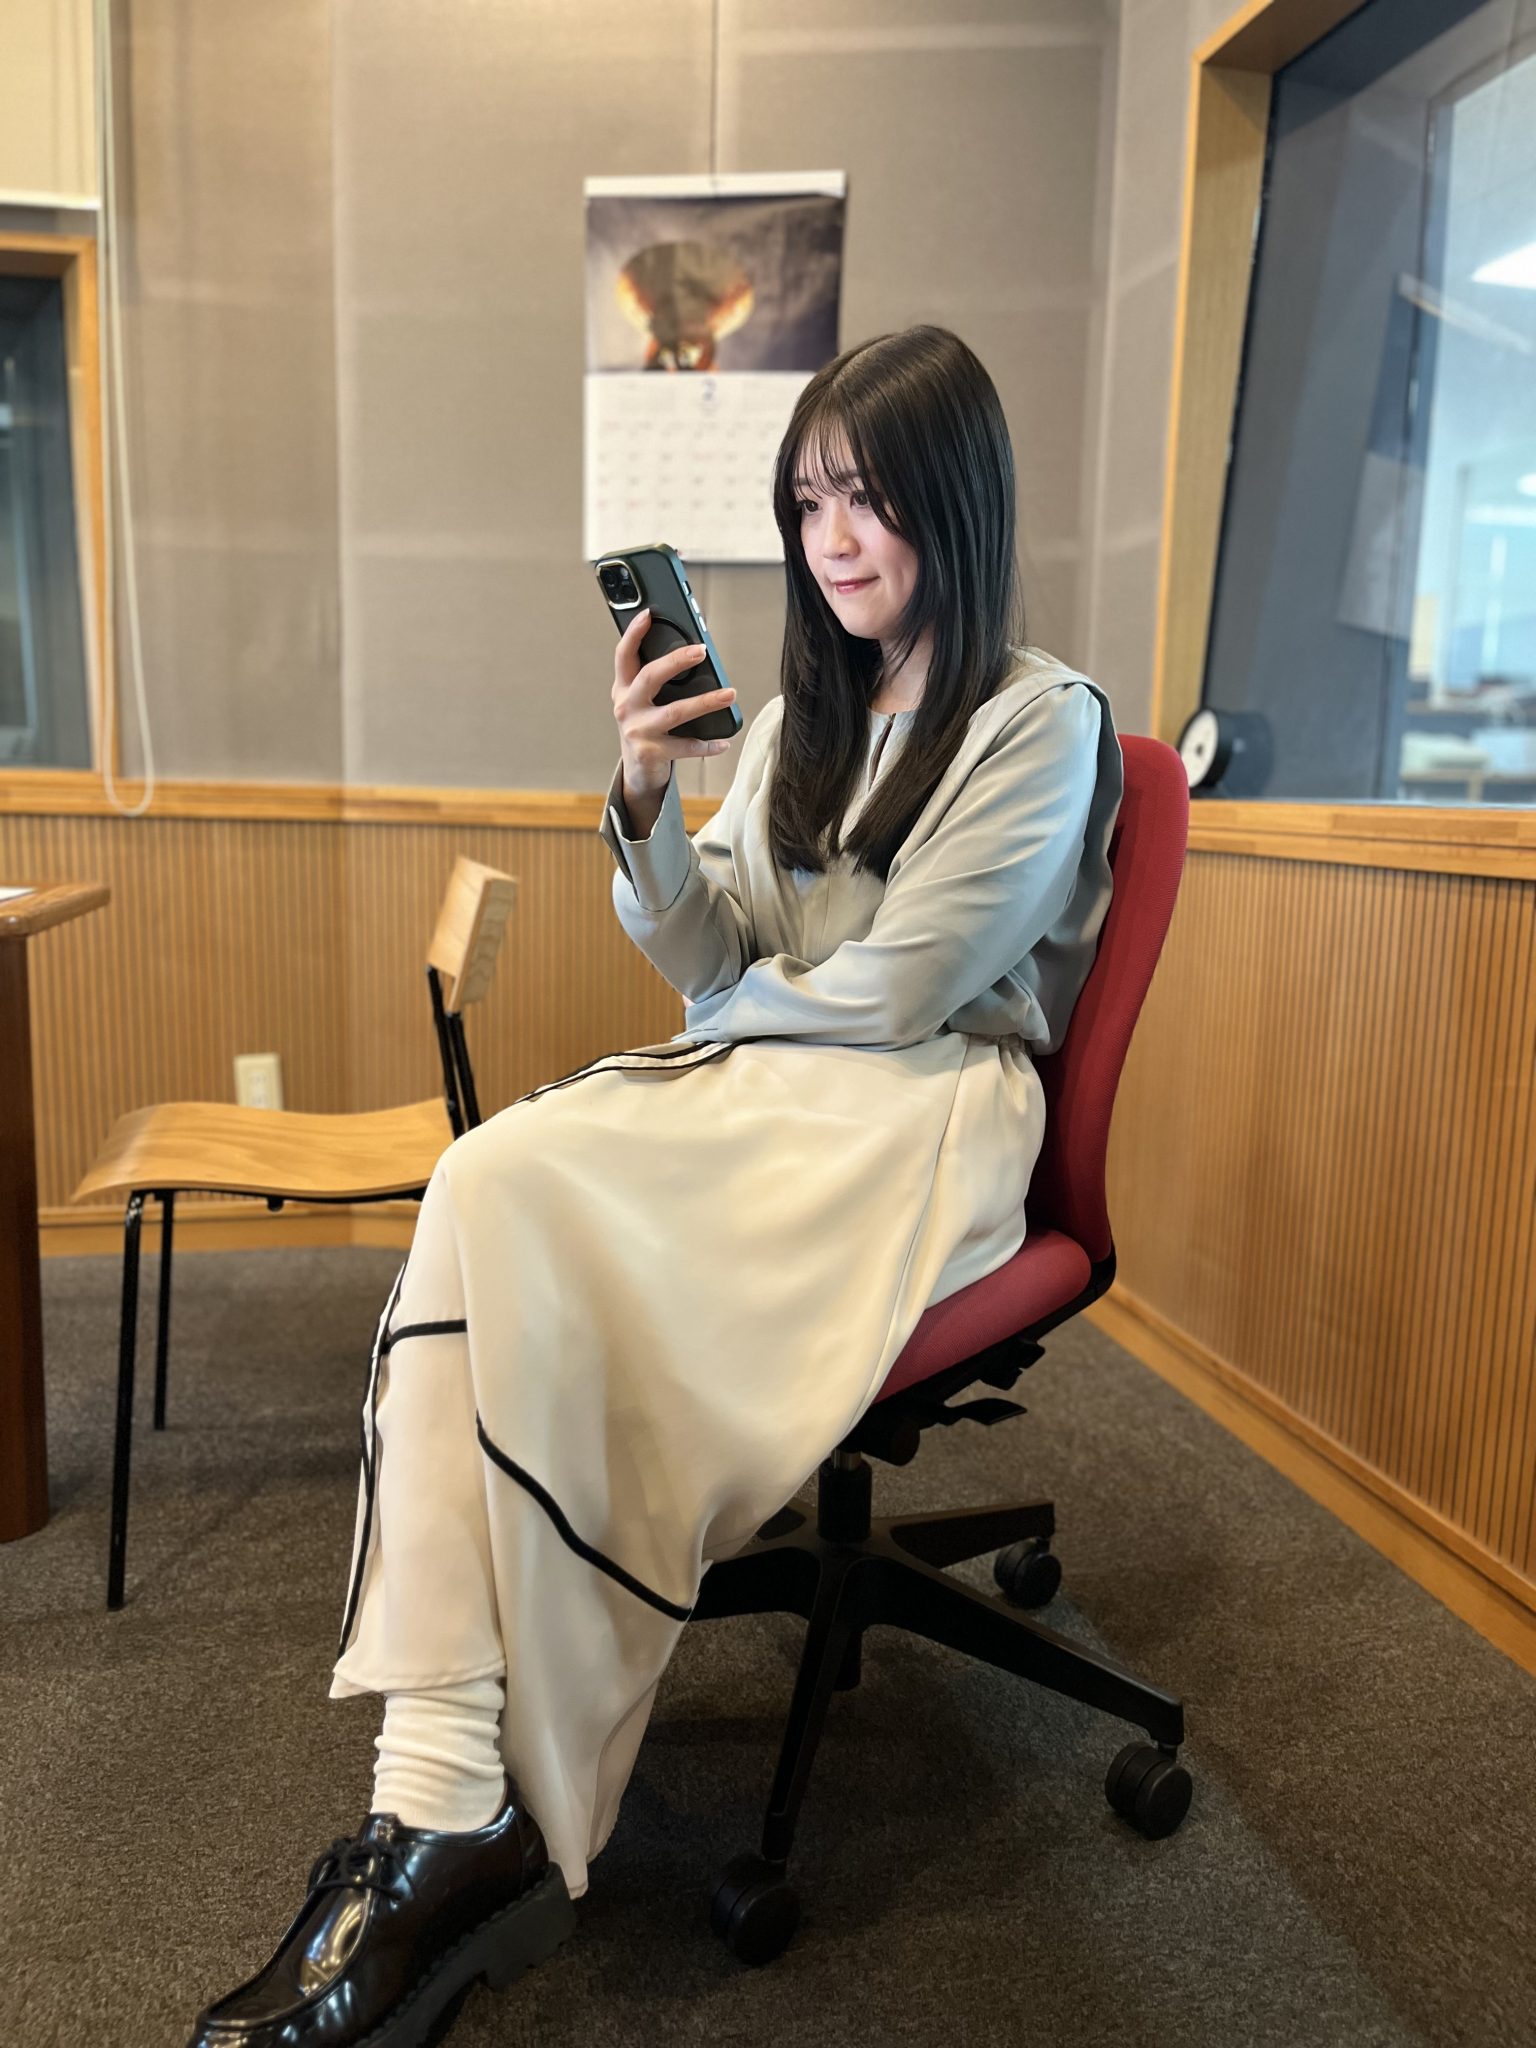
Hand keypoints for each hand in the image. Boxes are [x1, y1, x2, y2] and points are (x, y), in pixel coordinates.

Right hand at [612, 607, 736, 798]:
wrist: (637, 771)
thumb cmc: (646, 726)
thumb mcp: (643, 701)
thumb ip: (656, 679)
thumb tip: (693, 653)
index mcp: (624, 688)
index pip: (624, 655)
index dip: (634, 633)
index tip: (649, 614)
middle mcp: (627, 707)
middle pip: (650, 677)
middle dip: (676, 661)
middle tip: (702, 650)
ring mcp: (638, 731)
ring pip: (675, 712)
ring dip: (706, 702)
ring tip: (730, 694)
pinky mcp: (652, 753)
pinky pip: (686, 746)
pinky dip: (707, 745)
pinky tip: (724, 742)